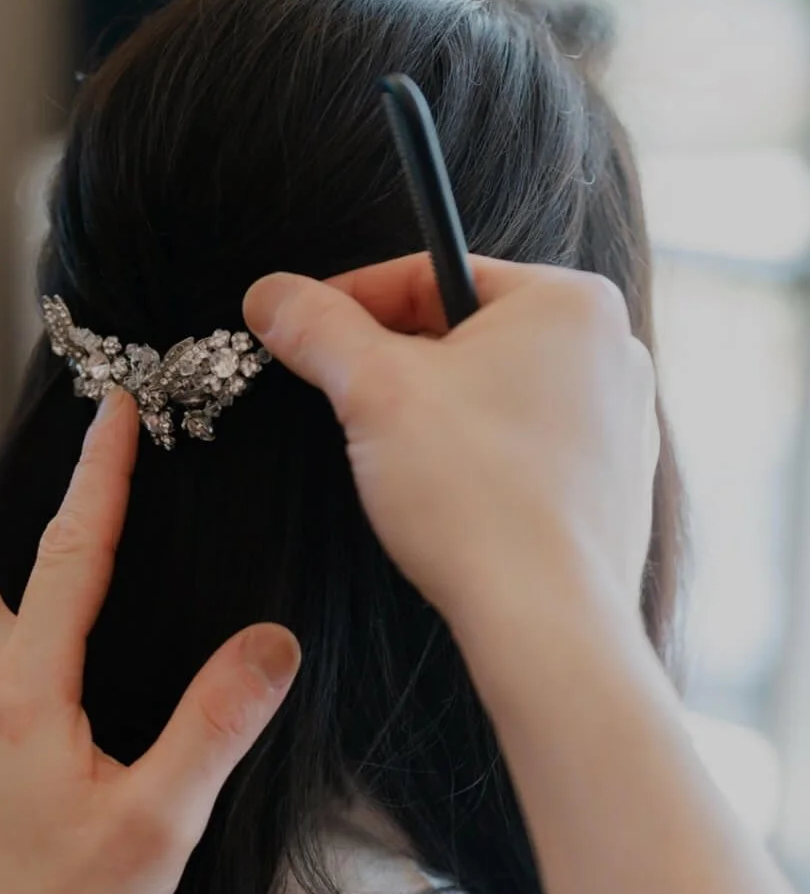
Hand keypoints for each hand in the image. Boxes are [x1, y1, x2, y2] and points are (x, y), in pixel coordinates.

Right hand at [244, 256, 658, 651]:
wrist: (546, 619)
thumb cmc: (476, 496)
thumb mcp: (374, 391)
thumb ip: (318, 329)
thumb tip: (270, 293)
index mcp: (569, 302)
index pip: (434, 274)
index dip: (351, 299)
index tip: (300, 326)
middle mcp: (612, 350)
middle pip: (466, 333)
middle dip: (395, 362)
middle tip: (339, 397)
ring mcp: (623, 422)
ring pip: (497, 393)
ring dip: (435, 413)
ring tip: (392, 458)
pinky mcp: (614, 487)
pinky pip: (529, 450)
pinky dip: (480, 461)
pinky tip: (447, 499)